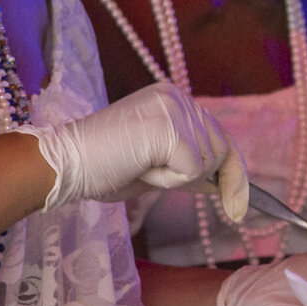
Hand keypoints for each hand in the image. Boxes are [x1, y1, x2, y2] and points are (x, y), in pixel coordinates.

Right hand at [19, 83, 248, 216]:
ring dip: (177, 179)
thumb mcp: (157, 166)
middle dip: (205, 179)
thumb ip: (190, 167)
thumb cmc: (102, 167)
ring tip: (139, 166)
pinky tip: (140, 169)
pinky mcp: (170, 130)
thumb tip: (226, 185)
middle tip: (151, 175)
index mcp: (172, 99)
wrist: (65, 164)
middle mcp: (177, 97)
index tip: (241, 208)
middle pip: (222, 150)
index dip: (231, 175)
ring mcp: (174, 110)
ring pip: (209, 163)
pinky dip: (169, 182)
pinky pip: (192, 172)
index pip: (219, 137)